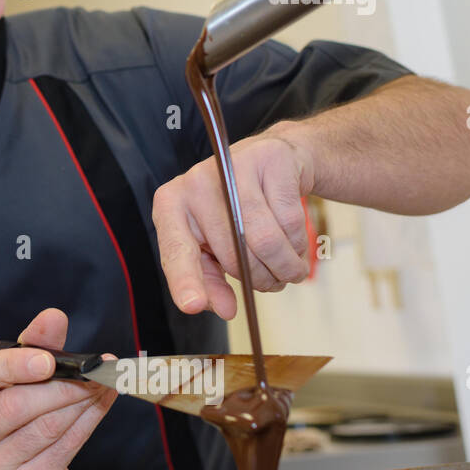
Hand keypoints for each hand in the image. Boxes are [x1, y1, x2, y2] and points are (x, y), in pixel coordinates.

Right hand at [0, 308, 116, 469]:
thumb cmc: (2, 413)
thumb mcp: (6, 376)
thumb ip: (30, 345)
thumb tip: (53, 318)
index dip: (8, 365)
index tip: (46, 360)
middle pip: (13, 406)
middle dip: (60, 386)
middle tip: (92, 372)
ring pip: (44, 428)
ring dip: (81, 403)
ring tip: (101, 384)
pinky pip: (62, 450)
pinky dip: (87, 423)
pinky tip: (98, 406)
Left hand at [153, 127, 314, 319]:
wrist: (272, 162)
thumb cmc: (235, 208)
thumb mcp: (211, 242)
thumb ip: (210, 278)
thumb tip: (223, 309)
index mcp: (171, 204)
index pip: (176, 248)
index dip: (185, 279)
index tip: (192, 305)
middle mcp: (196, 182)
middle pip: (232, 252)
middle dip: (259, 279)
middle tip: (273, 284)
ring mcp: (232, 167)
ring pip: (265, 240)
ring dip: (284, 267)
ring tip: (288, 268)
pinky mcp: (270, 160)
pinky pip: (291, 221)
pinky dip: (299, 243)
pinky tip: (295, 238)